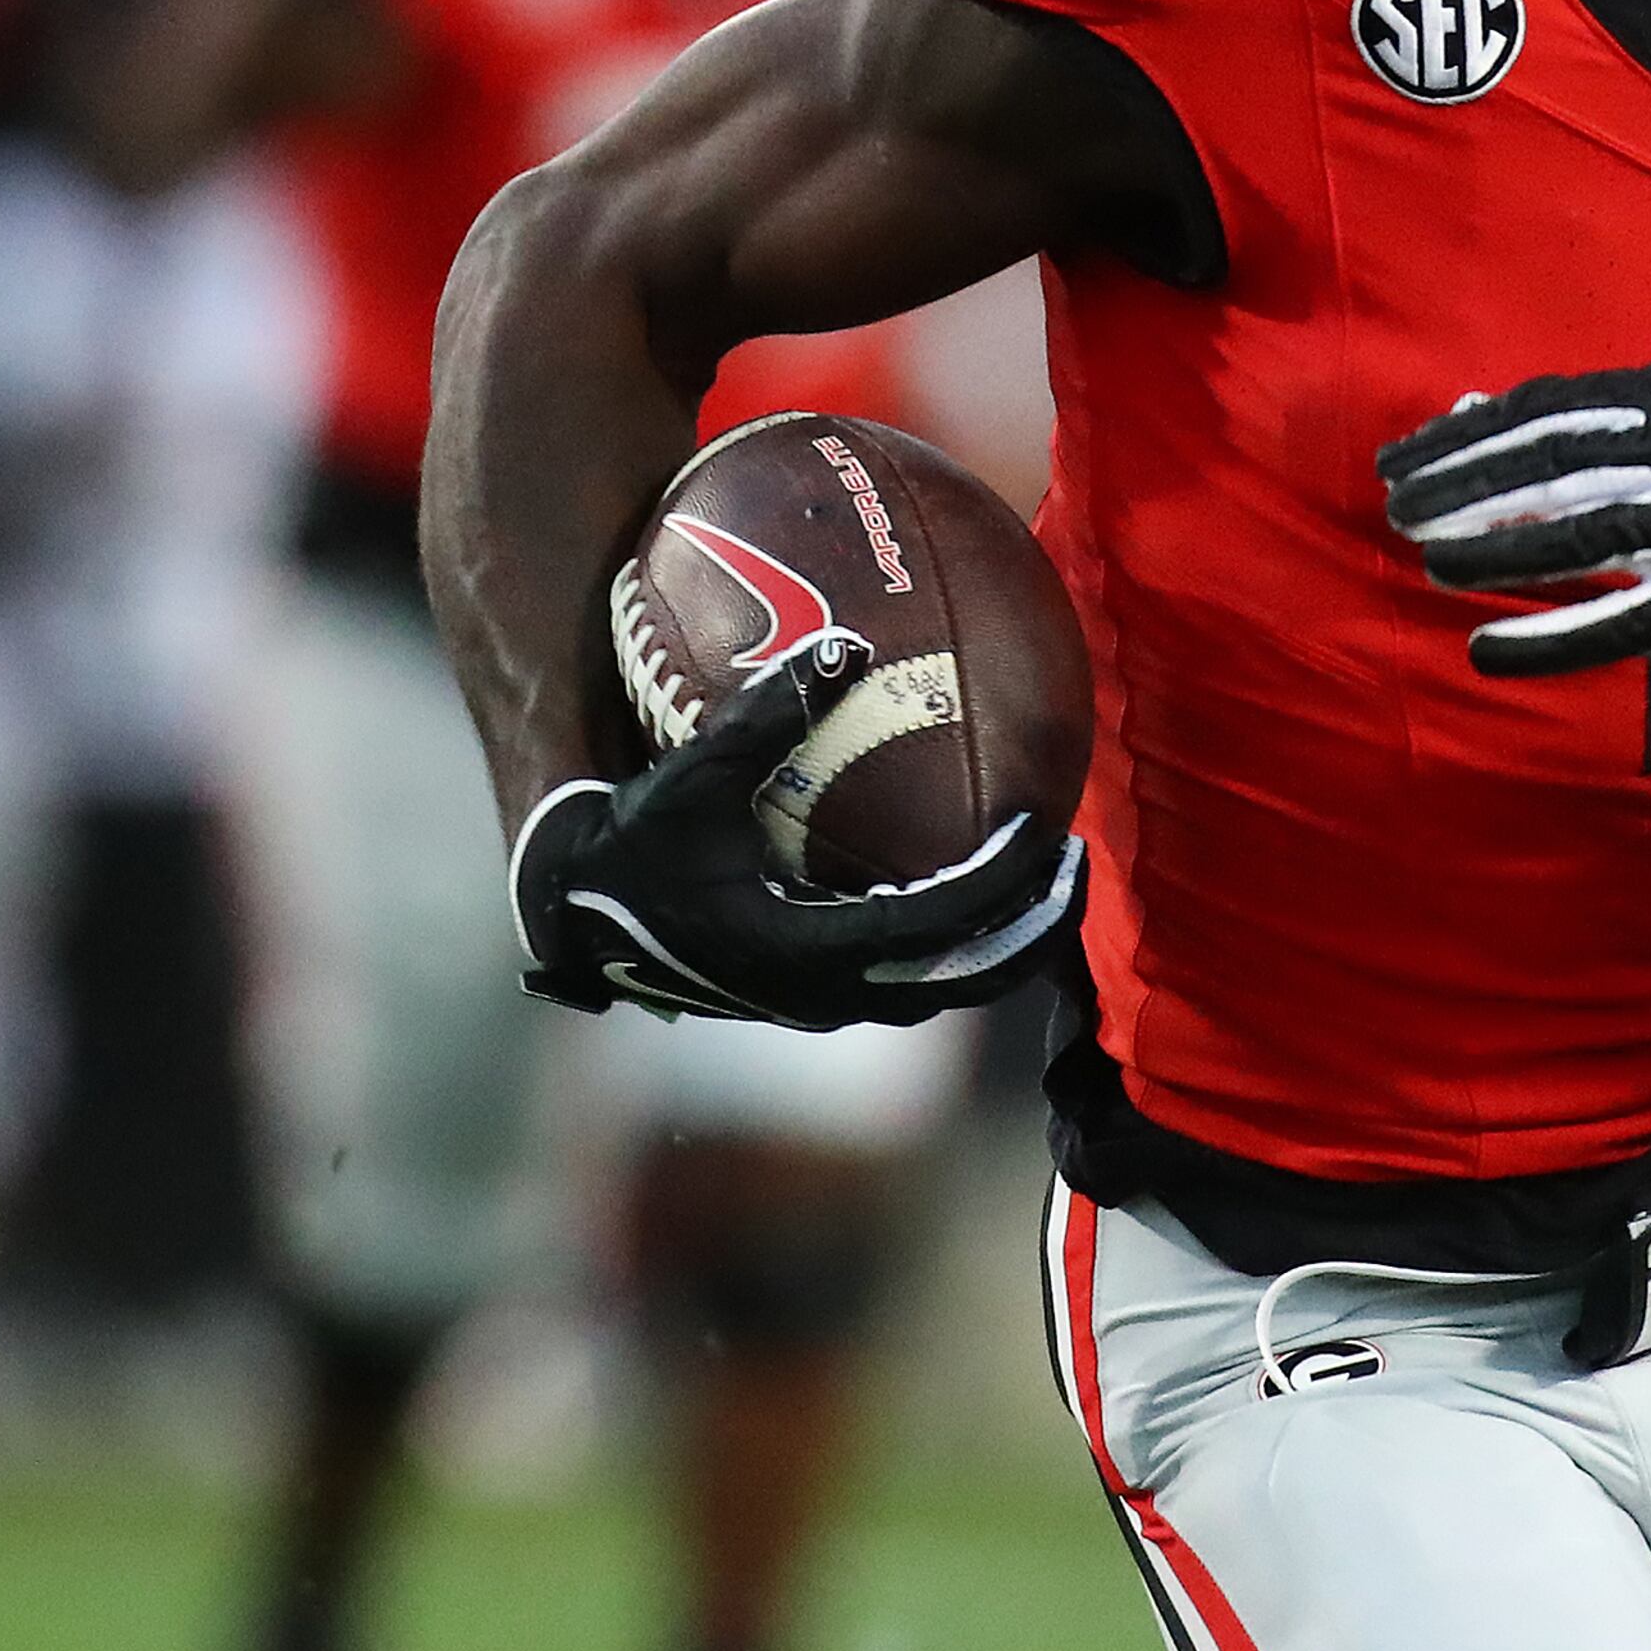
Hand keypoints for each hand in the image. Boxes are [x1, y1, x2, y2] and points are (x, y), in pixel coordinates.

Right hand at [509, 632, 1082, 1025]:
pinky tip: (976, 875)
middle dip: (1033, 929)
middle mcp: (828, 997)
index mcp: (806, 952)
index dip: (999, 885)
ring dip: (1003, 938)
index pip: (937, 928)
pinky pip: (913, 974)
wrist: (575, 912)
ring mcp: (826, 1004)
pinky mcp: (818, 993)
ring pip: (947, 987)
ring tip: (1045, 874)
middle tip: (1075, 864)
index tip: (1039, 830)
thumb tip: (843, 645)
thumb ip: (765, 717)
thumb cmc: (630, 842)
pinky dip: (958, 936)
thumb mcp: (690, 778)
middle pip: (969, 980)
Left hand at [1379, 362, 1650, 675]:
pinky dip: (1548, 639)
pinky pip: (1621, 621)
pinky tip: (1485, 648)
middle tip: (1397, 508)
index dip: (1466, 437)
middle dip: (1465, 487)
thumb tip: (1466, 409)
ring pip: (1581, 537)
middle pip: (1553, 465)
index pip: (1546, 411)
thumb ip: (1583, 415)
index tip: (1403, 458)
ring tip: (1428, 562)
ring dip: (1497, 550)